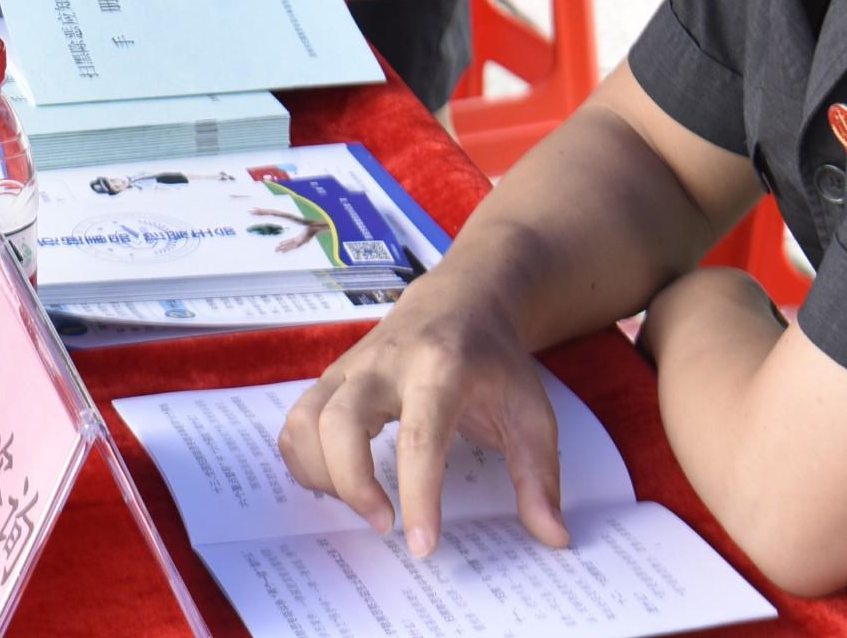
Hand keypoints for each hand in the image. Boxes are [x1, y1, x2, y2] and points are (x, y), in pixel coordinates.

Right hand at [276, 282, 570, 558]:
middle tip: (385, 523)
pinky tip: (338, 482)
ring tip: (364, 503)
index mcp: (441, 369)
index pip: (420, 437)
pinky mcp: (330, 376)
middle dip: (353, 484)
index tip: (423, 546)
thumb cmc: (496, 362)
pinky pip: (294, 421)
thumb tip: (553, 538)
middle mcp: (385, 363)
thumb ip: (540, 477)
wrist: (462, 300)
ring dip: (323, 475)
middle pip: (340, 423)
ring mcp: (350, 367)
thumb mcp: (532, 412)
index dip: (418, 495)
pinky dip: (303, 461)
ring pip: (305, 420)